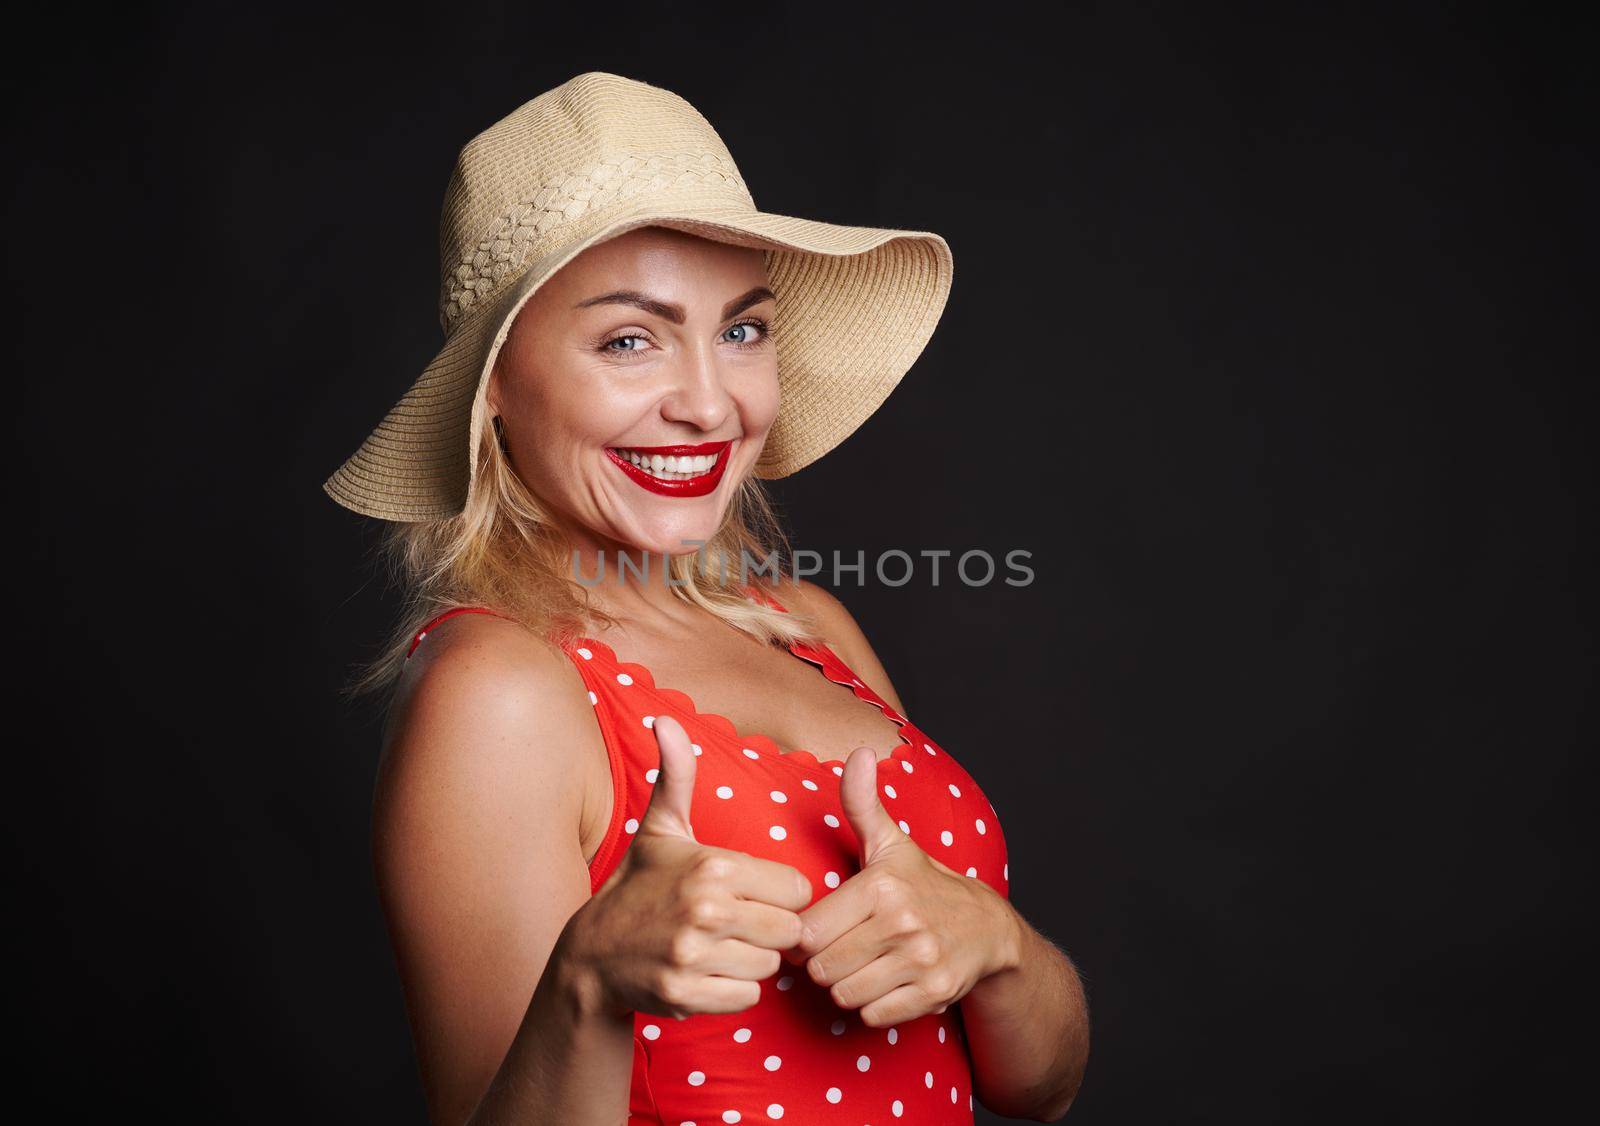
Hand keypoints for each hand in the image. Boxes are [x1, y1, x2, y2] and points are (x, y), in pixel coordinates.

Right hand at [565, 715, 813, 1020]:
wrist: (591, 955)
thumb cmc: (639, 886)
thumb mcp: (661, 829)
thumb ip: (677, 775)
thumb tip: (664, 720)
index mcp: (714, 866)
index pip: (797, 888)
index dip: (778, 893)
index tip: (750, 893)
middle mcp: (706, 910)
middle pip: (789, 930)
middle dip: (769, 929)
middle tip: (737, 923)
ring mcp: (694, 955)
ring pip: (770, 967)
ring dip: (751, 961)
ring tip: (719, 946)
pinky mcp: (686, 994)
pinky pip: (747, 998)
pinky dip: (732, 991)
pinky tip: (706, 972)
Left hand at [787, 745, 1019, 1027]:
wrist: (988, 929)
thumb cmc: (924, 884)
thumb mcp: (891, 843)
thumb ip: (862, 802)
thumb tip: (860, 752)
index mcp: (881, 885)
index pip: (808, 931)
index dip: (805, 936)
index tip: (819, 929)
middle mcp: (902, 922)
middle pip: (822, 967)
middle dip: (824, 964)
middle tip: (841, 949)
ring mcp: (920, 960)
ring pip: (844, 994)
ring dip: (846, 986)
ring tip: (862, 965)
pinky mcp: (933, 994)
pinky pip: (873, 1015)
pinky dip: (872, 1006)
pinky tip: (885, 983)